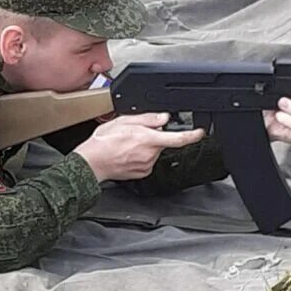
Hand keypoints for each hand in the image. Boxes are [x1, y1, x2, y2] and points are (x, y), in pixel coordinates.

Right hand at [73, 113, 206, 181]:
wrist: (90, 164)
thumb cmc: (102, 143)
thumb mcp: (123, 121)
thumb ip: (146, 118)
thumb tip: (162, 118)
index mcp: (148, 140)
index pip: (178, 139)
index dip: (193, 135)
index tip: (200, 133)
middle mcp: (150, 154)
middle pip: (162, 142)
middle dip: (153, 136)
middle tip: (134, 133)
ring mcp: (146, 165)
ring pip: (154, 151)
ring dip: (145, 146)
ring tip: (126, 144)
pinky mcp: (141, 173)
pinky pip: (147, 161)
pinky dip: (140, 156)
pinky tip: (126, 153)